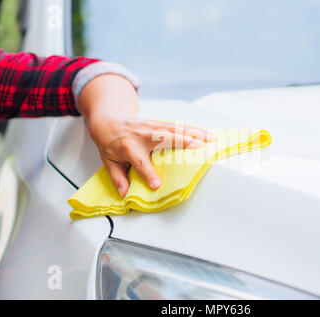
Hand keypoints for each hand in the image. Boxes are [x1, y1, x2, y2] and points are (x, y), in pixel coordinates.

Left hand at [78, 74, 212, 196]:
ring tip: (211, 137)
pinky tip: (205, 132)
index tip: (157, 185)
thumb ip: (118, 178)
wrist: (109, 121)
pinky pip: (177, 125)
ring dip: (194, 132)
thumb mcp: (109, 163)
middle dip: (182, 141)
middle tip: (199, 146)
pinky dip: (192, 128)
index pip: (139, 162)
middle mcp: (142, 135)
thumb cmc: (110, 144)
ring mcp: (152, 126)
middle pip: (164, 137)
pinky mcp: (158, 123)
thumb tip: (126, 194)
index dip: (148, 174)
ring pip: (175, 128)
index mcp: (128, 147)